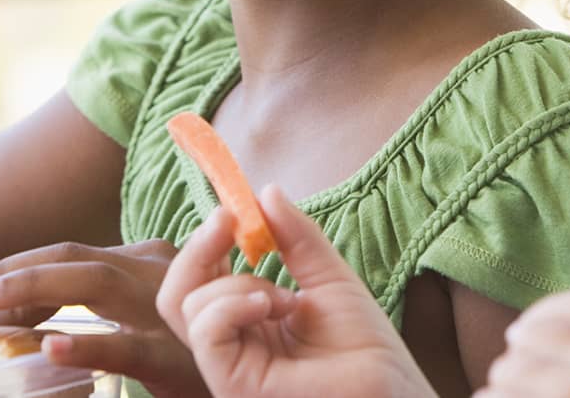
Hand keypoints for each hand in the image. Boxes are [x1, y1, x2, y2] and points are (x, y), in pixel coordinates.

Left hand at [0, 238, 208, 397]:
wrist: (267, 357)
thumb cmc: (207, 338)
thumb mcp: (157, 309)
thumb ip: (110, 306)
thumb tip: (43, 324)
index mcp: (145, 261)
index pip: (70, 254)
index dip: (17, 267)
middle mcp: (152, 271)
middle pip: (73, 257)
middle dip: (11, 272)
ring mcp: (164, 306)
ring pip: (93, 283)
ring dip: (32, 287)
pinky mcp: (173, 352)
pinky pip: (124, 344)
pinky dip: (86, 343)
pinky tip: (51, 348)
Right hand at [157, 184, 435, 397]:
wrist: (392, 389)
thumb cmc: (365, 347)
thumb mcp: (327, 277)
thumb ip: (296, 237)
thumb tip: (267, 190)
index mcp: (246, 322)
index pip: (201, 280)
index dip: (208, 240)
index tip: (232, 208)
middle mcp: (231, 345)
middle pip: (178, 292)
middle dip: (198, 246)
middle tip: (229, 219)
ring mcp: (228, 368)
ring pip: (186, 307)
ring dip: (234, 282)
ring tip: (283, 296)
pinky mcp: (234, 385)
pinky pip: (207, 332)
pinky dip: (232, 304)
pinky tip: (271, 304)